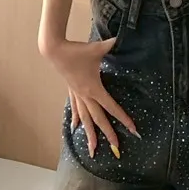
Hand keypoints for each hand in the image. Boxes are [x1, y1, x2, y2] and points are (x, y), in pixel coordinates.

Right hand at [43, 37, 138, 159]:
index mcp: (94, 89)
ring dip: (90, 135)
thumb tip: (119, 38)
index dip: (123, 119)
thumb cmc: (77, 51)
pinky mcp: (72, 91)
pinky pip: (76, 109)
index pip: (112, 107)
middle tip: (116, 149)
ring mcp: (77, 95)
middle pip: (99, 120)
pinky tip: (76, 128)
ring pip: (86, 119)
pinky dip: (78, 119)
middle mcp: (86, 96)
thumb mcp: (97, 48)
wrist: (55, 51)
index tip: (133, 130)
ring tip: (93, 150)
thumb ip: (110, 45)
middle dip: (108, 135)